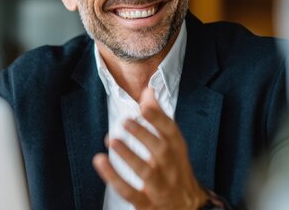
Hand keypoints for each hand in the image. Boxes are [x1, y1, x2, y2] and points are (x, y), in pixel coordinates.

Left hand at [92, 87, 208, 209]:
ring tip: (112, 140)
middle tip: (126, 121)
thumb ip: (158, 117)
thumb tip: (148, 90)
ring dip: (129, 156)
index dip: (158, 118)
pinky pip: (129, 192)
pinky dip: (114, 178)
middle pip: (161, 150)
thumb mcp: (172, 144)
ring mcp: (160, 187)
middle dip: (144, 135)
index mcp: (177, 151)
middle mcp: (171, 168)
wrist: (188, 208)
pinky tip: (100, 162)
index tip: (144, 105)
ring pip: (146, 172)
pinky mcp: (146, 203)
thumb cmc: (174, 169)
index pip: (171, 132)